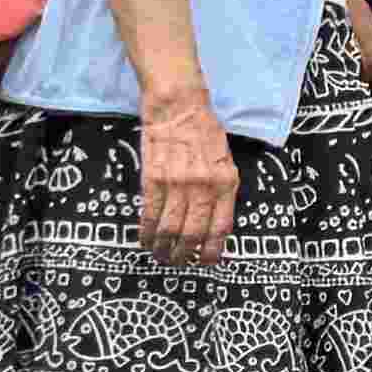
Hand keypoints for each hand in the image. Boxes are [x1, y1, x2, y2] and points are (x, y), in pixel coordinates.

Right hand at [135, 91, 239, 266]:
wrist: (179, 108)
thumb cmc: (204, 133)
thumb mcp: (225, 162)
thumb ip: (222, 190)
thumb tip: (214, 222)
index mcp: (226, 183)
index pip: (221, 227)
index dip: (213, 250)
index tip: (207, 262)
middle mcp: (203, 187)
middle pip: (194, 233)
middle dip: (185, 254)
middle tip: (179, 262)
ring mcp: (177, 184)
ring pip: (170, 228)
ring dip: (164, 247)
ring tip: (161, 256)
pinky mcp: (153, 180)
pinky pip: (150, 214)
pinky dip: (146, 232)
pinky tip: (145, 240)